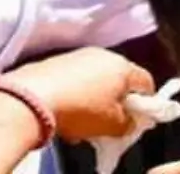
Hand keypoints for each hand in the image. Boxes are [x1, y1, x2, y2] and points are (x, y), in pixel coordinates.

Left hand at [0, 48, 154, 141]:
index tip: (138, 120)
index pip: (146, 82)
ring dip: (95, 102)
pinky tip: (66, 115)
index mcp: (122, 66)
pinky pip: (75, 80)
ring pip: (96, 82)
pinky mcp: (57, 62)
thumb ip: (130, 123)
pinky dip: (75, 96)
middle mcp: (102, 55)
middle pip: (120, 81)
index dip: (146, 104)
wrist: (32, 98)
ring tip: (84, 125)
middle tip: (111, 126)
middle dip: (117, 104)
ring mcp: (78, 56)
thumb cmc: (79, 109)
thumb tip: (131, 121)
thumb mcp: (113, 126)